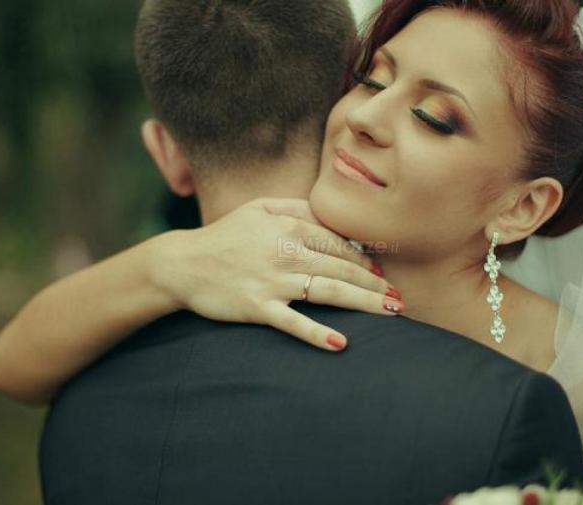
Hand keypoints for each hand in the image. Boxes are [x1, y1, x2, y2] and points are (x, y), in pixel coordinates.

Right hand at [145, 197, 403, 350]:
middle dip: (376, 283)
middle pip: (342, 267)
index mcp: (287, 225)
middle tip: (400, 298)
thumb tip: (331, 214)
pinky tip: (339, 343)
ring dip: (365, 302)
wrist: (182, 263)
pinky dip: (316, 333)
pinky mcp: (258, 307)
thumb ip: (295, 206)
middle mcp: (285, 251)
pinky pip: (293, 322)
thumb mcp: (257, 208)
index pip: (338, 242)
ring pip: (329, 290)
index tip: (382, 272)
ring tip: (392, 312)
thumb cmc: (224, 236)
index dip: (365, 257)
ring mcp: (272, 280)